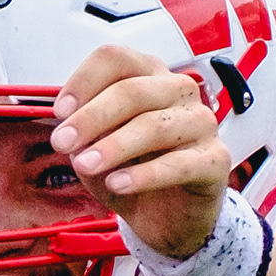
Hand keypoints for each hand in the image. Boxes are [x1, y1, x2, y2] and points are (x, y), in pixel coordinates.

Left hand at [47, 44, 231, 259]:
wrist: (168, 216)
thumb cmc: (134, 169)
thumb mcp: (96, 147)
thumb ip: (83, 132)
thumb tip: (68, 126)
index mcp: (148, 76)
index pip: (116, 59)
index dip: (84, 81)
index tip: (60, 111)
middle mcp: (178, 91)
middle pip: (133, 91)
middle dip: (92, 117)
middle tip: (63, 142)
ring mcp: (201, 123)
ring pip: (154, 126)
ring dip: (114, 146)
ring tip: (85, 165)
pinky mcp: (215, 160)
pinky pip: (179, 164)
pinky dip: (144, 175)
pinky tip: (118, 184)